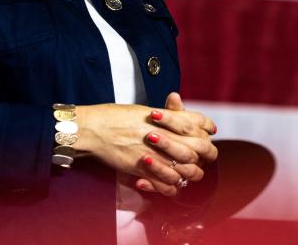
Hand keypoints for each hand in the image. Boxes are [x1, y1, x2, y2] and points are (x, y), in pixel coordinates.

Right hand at [72, 97, 215, 196]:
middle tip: (198, 155)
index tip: (206, 131)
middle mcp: (164, 134)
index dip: (206, 128)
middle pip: (201, 148)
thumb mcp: (142, 110)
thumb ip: (167, 114)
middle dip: (204, 153)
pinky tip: (166, 182)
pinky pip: (167, 185)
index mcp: (165, 117)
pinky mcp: (143, 169)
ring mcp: (155, 153)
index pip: (200, 123)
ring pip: (188, 170)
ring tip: (183, 170)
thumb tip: (183, 113)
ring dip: (189, 172)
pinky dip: (170, 186)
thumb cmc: (112, 117)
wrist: (91, 129)